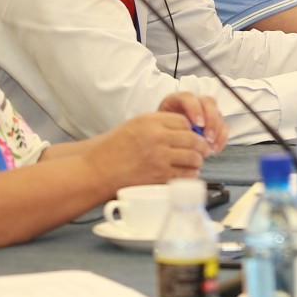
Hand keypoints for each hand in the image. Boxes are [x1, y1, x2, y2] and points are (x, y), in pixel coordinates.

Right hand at [89, 111, 210, 187]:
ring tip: (193, 163)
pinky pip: (185, 174)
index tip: (193, 136)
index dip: (192, 129)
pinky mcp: (160, 175)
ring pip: (193, 157)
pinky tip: (186, 174)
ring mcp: (160, 156)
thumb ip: (157, 125)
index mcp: (150, 121)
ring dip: (197, 161)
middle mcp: (157, 136)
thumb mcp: (134, 126)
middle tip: (200, 151)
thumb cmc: (112, 150)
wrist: (96, 171)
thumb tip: (182, 130)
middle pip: (193, 139)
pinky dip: (190, 175)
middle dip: (200, 146)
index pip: (184, 121)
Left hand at [157, 91, 228, 153]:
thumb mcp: (160, 128)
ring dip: (217, 131)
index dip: (195, 109)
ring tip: (210, 146)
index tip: (198, 124)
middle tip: (207, 137)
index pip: (189, 97)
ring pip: (218, 114)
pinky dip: (221, 138)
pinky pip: (223, 127)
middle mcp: (194, 103)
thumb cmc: (161, 133)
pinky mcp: (213, 123)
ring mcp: (205, 112)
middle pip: (208, 102)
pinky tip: (214, 149)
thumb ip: (170, 128)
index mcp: (177, 100)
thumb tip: (186, 135)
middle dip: (211, 120)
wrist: (165, 139)